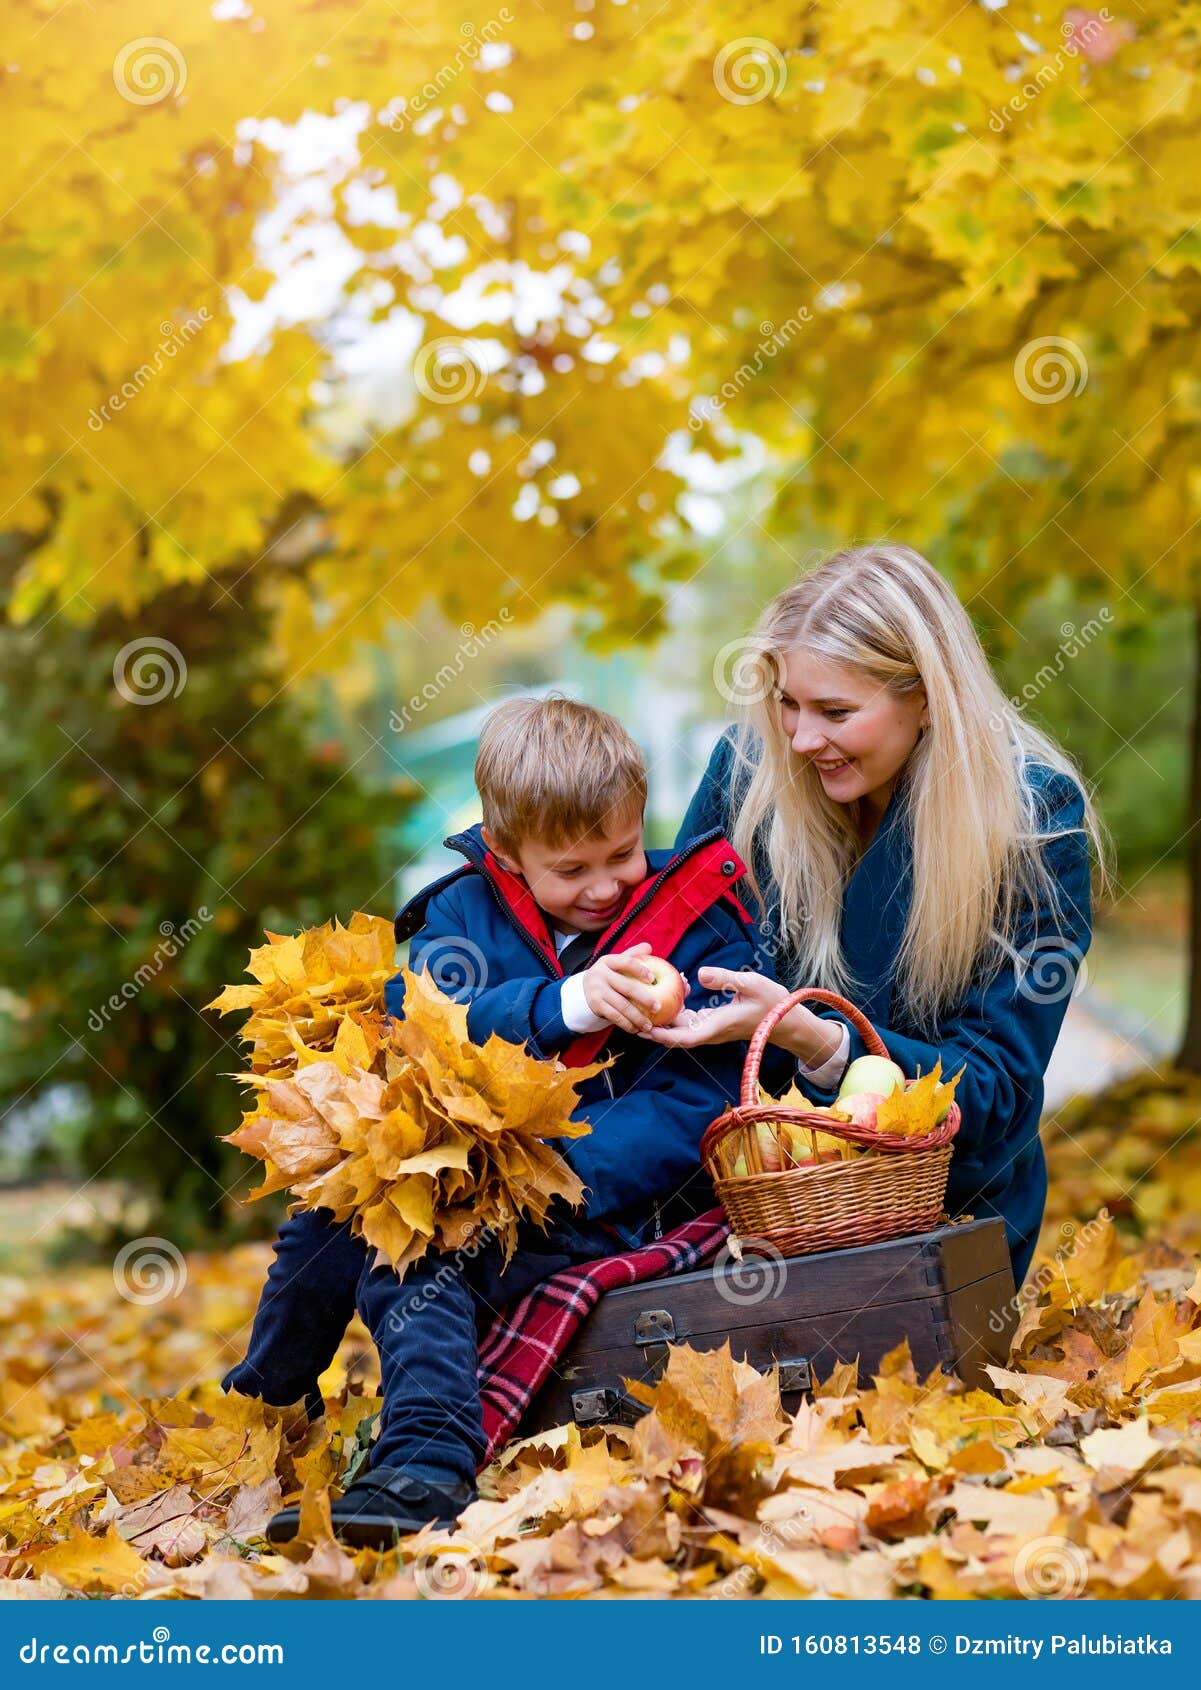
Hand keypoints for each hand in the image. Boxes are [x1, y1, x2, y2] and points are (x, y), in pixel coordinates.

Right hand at [581, 942, 689, 1035]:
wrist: (583, 989)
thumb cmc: (608, 975)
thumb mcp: (616, 963)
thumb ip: (632, 955)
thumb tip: (649, 947)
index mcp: (608, 961)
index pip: (626, 962)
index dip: (640, 970)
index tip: (653, 979)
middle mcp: (600, 974)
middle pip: (627, 987)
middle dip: (645, 998)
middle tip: (658, 1007)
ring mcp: (597, 991)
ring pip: (621, 1006)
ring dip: (637, 1017)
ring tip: (649, 1025)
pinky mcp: (596, 1005)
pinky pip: (614, 1016)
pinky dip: (626, 1024)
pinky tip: (636, 1029)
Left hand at [641, 966, 788, 1046]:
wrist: (787, 1021)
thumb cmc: (773, 1003)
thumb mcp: (752, 984)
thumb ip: (725, 979)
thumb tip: (699, 974)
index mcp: (718, 1026)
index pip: (685, 1038)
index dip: (663, 1036)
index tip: (644, 1027)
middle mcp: (711, 1031)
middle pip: (676, 1036)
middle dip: (654, 1027)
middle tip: (633, 1011)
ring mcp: (712, 1029)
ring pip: (681, 1028)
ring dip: (665, 1016)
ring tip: (648, 997)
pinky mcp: (714, 1023)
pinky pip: (690, 1021)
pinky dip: (678, 1009)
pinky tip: (676, 989)